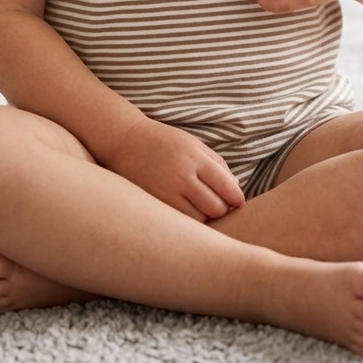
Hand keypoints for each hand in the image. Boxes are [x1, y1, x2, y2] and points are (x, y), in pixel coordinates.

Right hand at [102, 117, 245, 220]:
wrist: (125, 141)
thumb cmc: (164, 142)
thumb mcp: (193, 144)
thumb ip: (216, 164)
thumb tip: (235, 189)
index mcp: (195, 158)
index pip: (227, 187)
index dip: (236, 199)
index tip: (237, 202)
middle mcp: (182, 176)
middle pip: (215, 207)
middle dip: (222, 209)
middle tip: (219, 205)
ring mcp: (166, 192)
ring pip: (198, 220)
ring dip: (205, 217)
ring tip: (201, 208)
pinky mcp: (153, 204)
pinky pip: (179, 221)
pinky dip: (187, 222)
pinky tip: (186, 212)